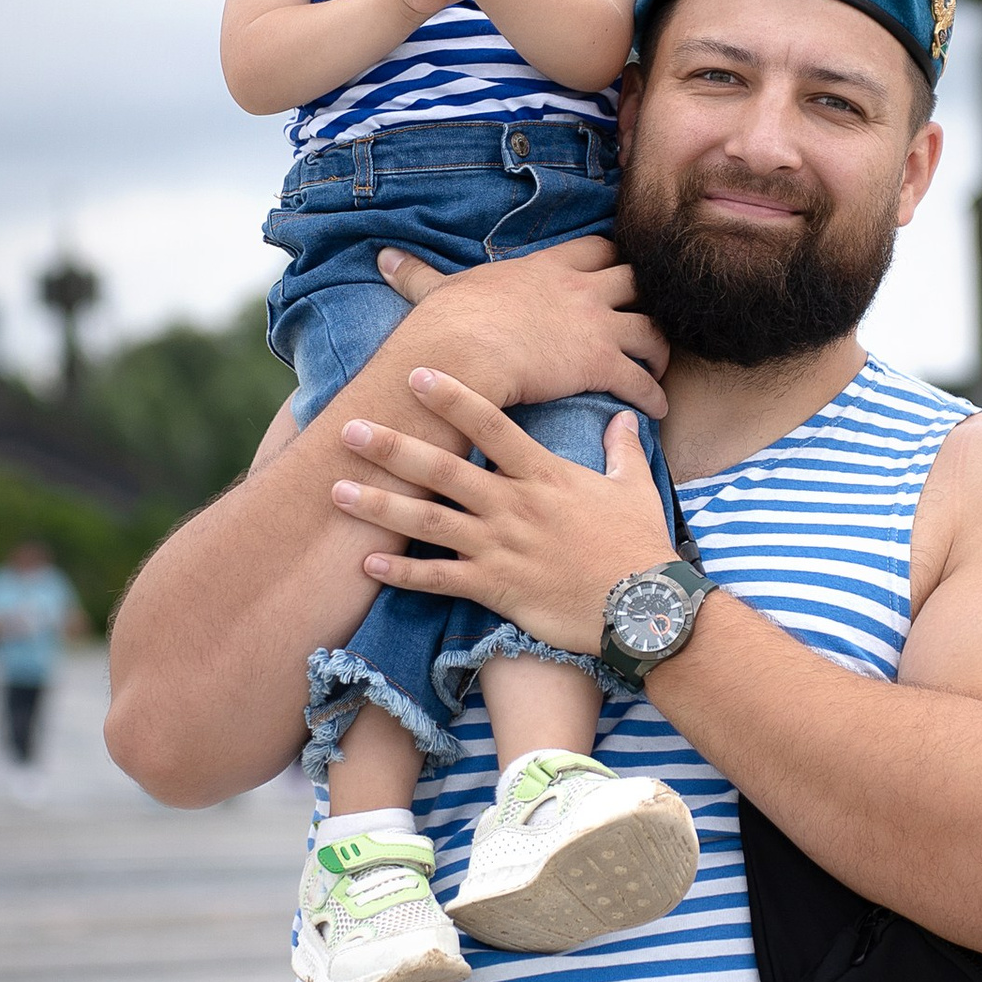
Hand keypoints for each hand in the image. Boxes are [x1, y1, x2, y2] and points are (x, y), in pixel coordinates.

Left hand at [333, 375, 672, 653]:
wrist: (644, 607)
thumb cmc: (640, 545)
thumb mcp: (634, 487)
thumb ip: (621, 447)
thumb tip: (624, 416)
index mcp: (543, 474)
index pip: (490, 424)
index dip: (451, 397)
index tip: (416, 374)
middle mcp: (513, 505)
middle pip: (443, 468)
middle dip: (392, 447)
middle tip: (349, 429)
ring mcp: (500, 547)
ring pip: (428, 521)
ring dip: (380, 506)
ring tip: (337, 492)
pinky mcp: (495, 588)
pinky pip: (439, 579)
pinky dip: (402, 573)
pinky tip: (367, 564)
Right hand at [379, 235, 668, 420]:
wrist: (465, 352)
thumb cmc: (449, 324)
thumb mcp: (438, 290)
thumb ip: (418, 274)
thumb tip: (383, 258)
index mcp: (546, 268)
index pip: (595, 248)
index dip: (611, 258)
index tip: (618, 269)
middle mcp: (579, 290)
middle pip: (635, 278)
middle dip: (647, 295)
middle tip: (652, 313)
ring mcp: (594, 324)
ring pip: (651, 327)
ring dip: (660, 347)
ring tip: (660, 365)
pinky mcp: (598, 363)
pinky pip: (640, 378)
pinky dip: (654, 394)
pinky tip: (658, 408)